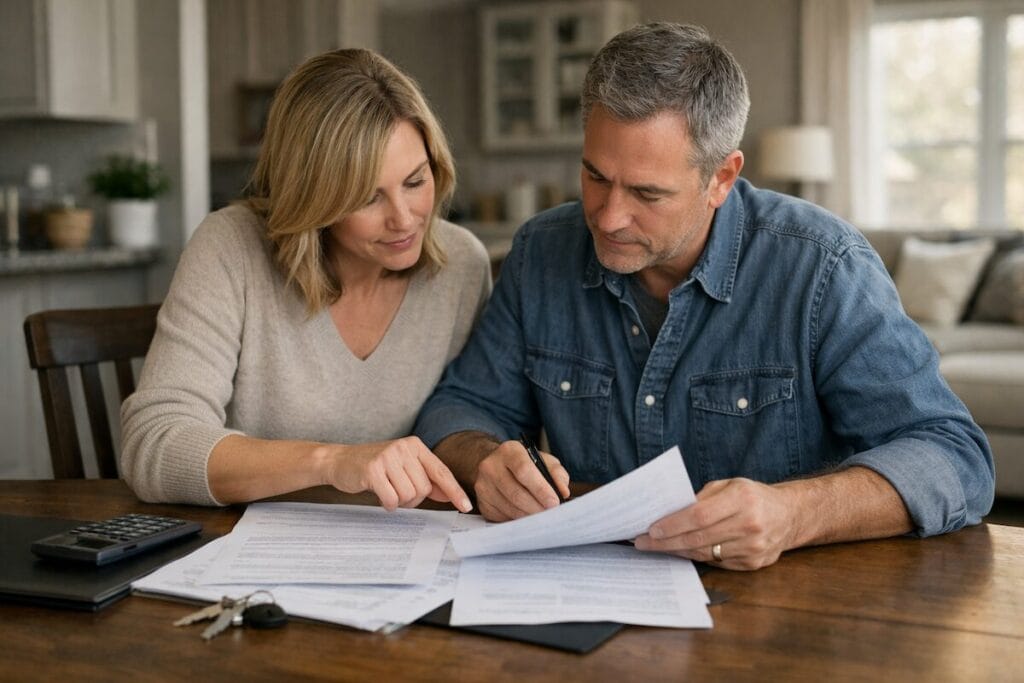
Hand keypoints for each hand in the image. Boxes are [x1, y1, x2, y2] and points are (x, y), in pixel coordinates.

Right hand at [325, 436, 471, 512]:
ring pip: (408, 496)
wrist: (340, 460)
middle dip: (413, 499)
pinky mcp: (372, 470)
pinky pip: (391, 500)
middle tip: (397, 491)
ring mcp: (387, 457)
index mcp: (415, 446)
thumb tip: (450, 495)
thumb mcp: (404, 467)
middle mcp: (404, 448)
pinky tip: (379, 494)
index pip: (441, 471)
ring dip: (398, 501)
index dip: (454, 491)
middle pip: (423, 489)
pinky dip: (387, 504)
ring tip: (387, 490)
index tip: (466, 507)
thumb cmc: (376, 467)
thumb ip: (427, 479)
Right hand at [473, 440, 570, 521]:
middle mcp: (491, 466)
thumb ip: (556, 473)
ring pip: (509, 508)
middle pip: (516, 493)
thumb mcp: (543, 461)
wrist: (497, 467)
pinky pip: (502, 517)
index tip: (554, 502)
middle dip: (537, 507)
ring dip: (529, 516)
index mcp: (509, 451)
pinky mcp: (482, 503)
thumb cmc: (525, 465)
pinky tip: (527, 517)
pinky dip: (518, 520)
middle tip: (551, 515)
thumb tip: (563, 492)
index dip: (540, 489)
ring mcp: (483, 486)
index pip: (523, 470)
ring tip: (542, 517)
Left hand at [633, 478, 795, 570]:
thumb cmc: (753, 496)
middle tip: (643, 542)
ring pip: (705, 553)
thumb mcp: (729, 485)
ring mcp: (754, 547)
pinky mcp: (754, 563)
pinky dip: (695, 557)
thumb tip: (669, 513)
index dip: (673, 524)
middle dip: (666, 542)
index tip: (651, 529)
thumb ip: (701, 498)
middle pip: (698, 538)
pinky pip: (717, 562)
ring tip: (656, 547)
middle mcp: (750, 525)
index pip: (699, 515)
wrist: (790, 515)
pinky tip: (680, 552)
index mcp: (742, 499)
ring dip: (677, 551)